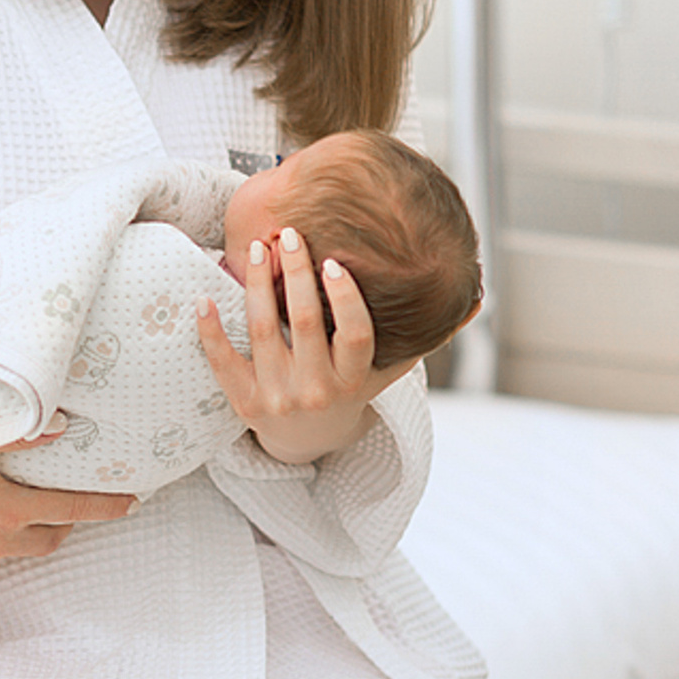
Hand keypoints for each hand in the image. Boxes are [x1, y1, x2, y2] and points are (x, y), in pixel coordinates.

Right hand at [0, 421, 135, 571]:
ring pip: (16, 551)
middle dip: (67, 523)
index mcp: (6, 512)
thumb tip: (60, 425)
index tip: (132, 503)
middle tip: (71, 502)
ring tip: (25, 509)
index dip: (105, 507)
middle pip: (49, 540)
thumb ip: (14, 434)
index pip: (71, 510)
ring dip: (30, 533)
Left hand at [197, 226, 413, 464]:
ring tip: (255, 249)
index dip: (346, 299)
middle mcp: (317, 390)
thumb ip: (422, 337)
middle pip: (305, 324)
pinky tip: (203, 298)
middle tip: (289, 235)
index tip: (334, 262)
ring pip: (263, 331)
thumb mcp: (387, 372)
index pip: (356, 335)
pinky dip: (210, 330)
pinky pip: (222, 362)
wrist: (305, 443)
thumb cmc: (348, 391)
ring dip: (256, 285)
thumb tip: (475, 300)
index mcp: (353, 380)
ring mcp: (278, 398)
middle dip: (295, 273)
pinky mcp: (243, 402)